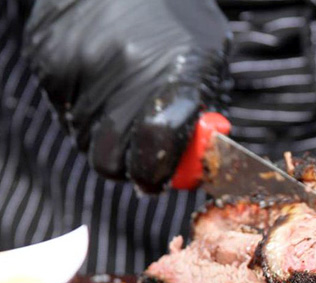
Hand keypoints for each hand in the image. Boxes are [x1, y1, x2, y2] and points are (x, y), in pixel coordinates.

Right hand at [24, 0, 231, 192]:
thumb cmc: (175, 12)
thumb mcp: (209, 54)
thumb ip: (202, 108)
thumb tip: (194, 158)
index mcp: (173, 76)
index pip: (157, 147)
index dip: (157, 174)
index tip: (161, 179)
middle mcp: (124, 76)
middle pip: (111, 162)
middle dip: (129, 166)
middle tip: (141, 151)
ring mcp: (82, 71)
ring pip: (85, 141)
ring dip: (107, 136)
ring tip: (123, 100)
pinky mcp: (52, 65)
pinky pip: (65, 112)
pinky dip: (85, 108)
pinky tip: (102, 79)